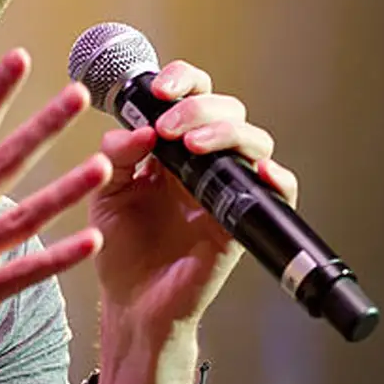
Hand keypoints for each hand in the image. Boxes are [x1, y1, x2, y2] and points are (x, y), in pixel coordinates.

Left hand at [90, 60, 298, 331]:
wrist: (131, 303)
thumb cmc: (122, 250)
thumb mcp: (105, 190)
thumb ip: (116, 154)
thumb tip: (141, 130)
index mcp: (172, 150)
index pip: (192, 96)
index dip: (182, 80)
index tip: (158, 90)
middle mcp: (204, 165)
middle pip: (227, 110)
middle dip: (198, 107)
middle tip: (168, 128)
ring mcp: (226, 191)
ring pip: (254, 141)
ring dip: (227, 132)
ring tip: (194, 146)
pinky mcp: (241, 222)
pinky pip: (277, 193)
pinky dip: (277, 177)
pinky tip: (257, 170)